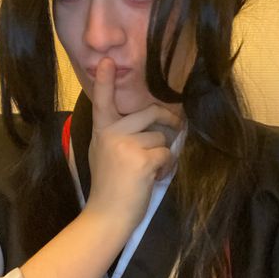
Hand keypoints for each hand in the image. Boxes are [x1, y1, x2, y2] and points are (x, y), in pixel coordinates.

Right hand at [85, 57, 180, 233]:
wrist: (107, 216)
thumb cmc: (108, 186)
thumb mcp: (103, 153)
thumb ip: (118, 134)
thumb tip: (151, 123)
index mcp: (101, 131)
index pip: (102, 101)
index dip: (104, 81)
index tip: (106, 61)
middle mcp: (111, 134)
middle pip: (149, 113)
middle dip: (168, 119)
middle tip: (177, 126)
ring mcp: (126, 146)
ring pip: (161, 137)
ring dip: (163, 152)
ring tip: (152, 170)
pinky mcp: (142, 160)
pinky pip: (166, 153)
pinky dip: (167, 166)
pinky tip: (155, 177)